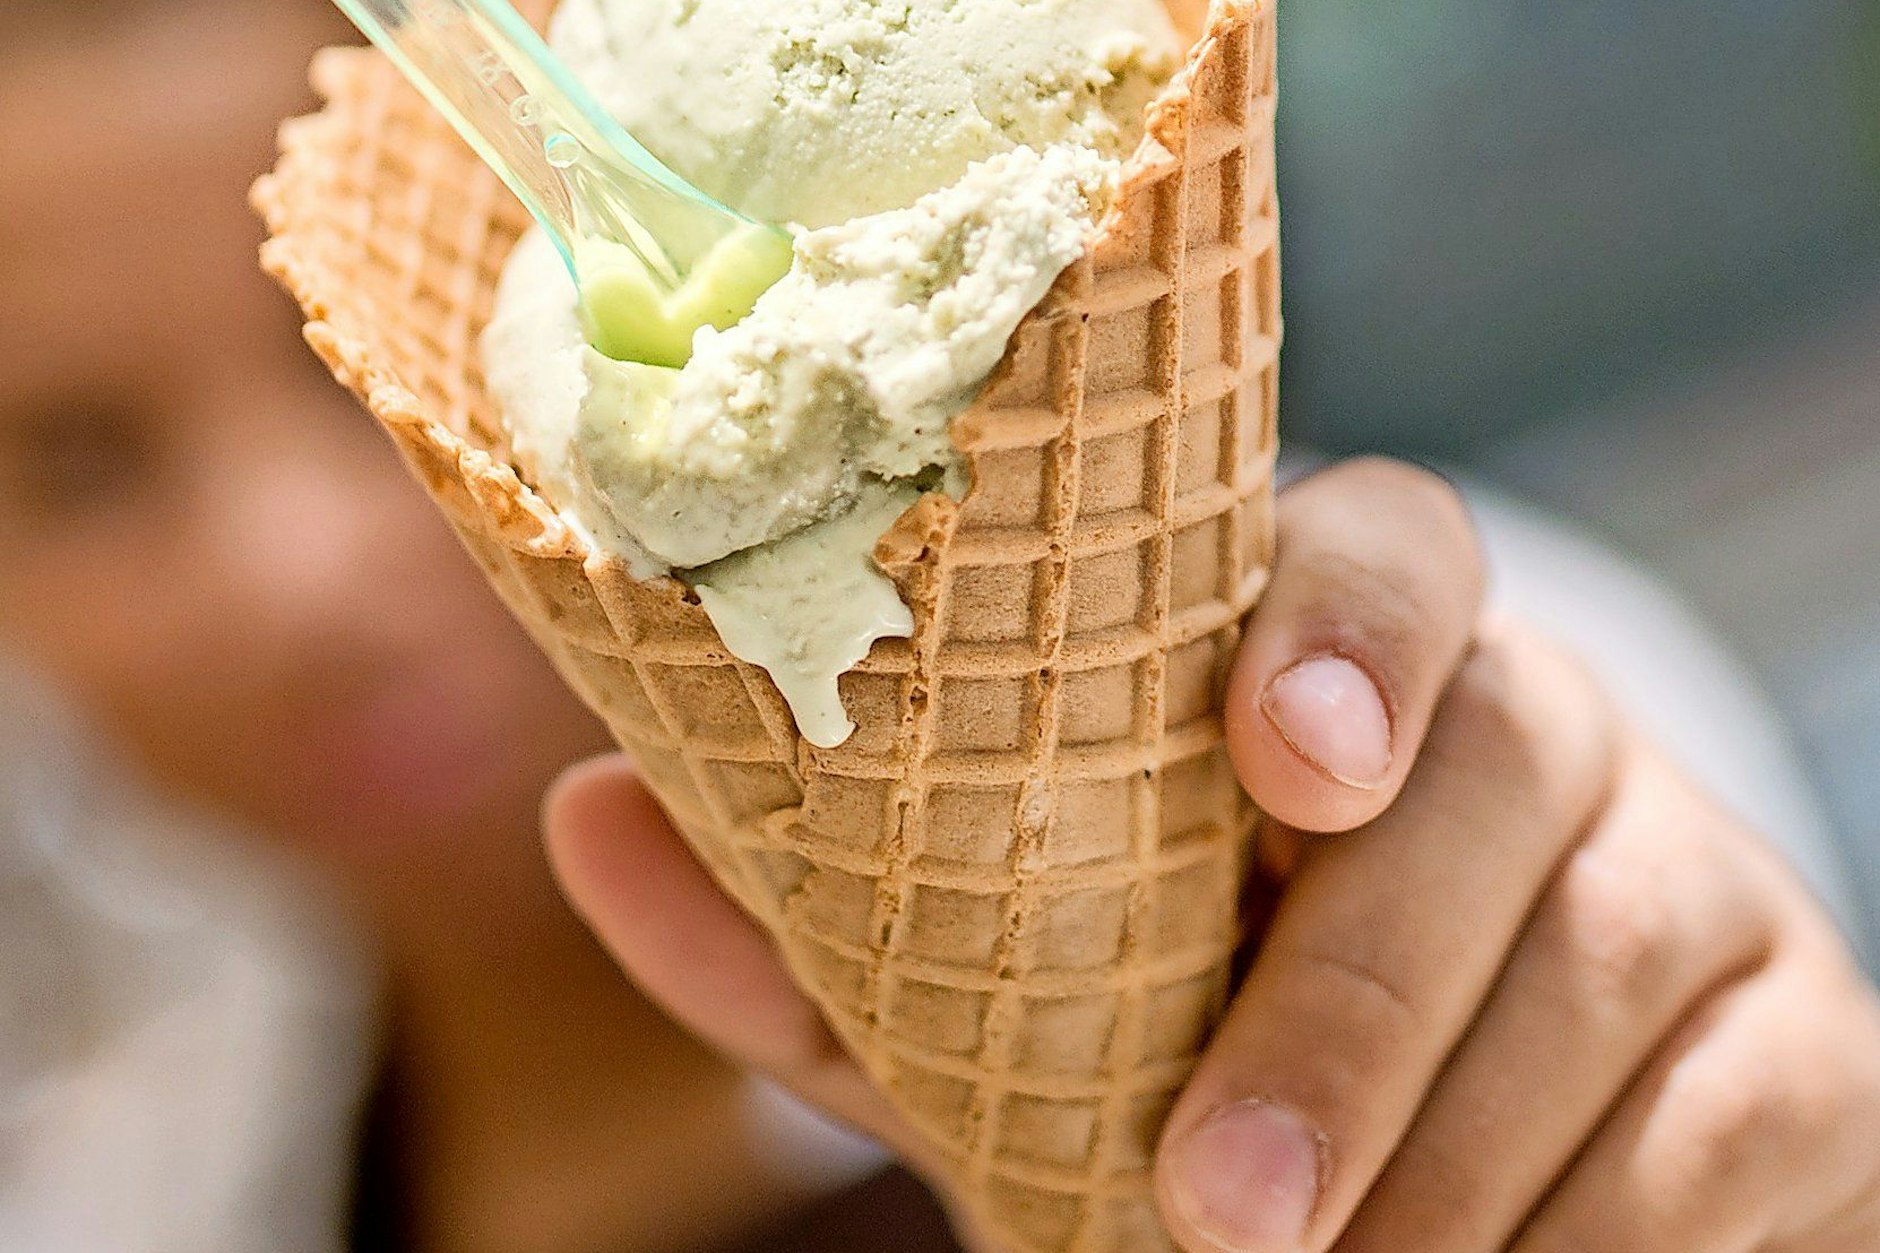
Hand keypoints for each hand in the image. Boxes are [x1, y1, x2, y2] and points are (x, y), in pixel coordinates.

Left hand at [544, 458, 1879, 1251]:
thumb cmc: (1193, 1001)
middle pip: (1503, 782)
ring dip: (1441, 1173)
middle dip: (1356, 1006)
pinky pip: (1717, 1148)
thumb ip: (833, 913)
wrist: (1444, 1115)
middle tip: (1211, 1203)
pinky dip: (1572, 1244)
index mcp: (1353, 654)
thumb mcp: (1008, 967)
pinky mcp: (1804, 1046)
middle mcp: (1548, 726)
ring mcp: (1698, 877)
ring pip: (1602, 992)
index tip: (1274, 759)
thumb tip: (593, 810)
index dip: (1349, 630)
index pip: (1397, 553)